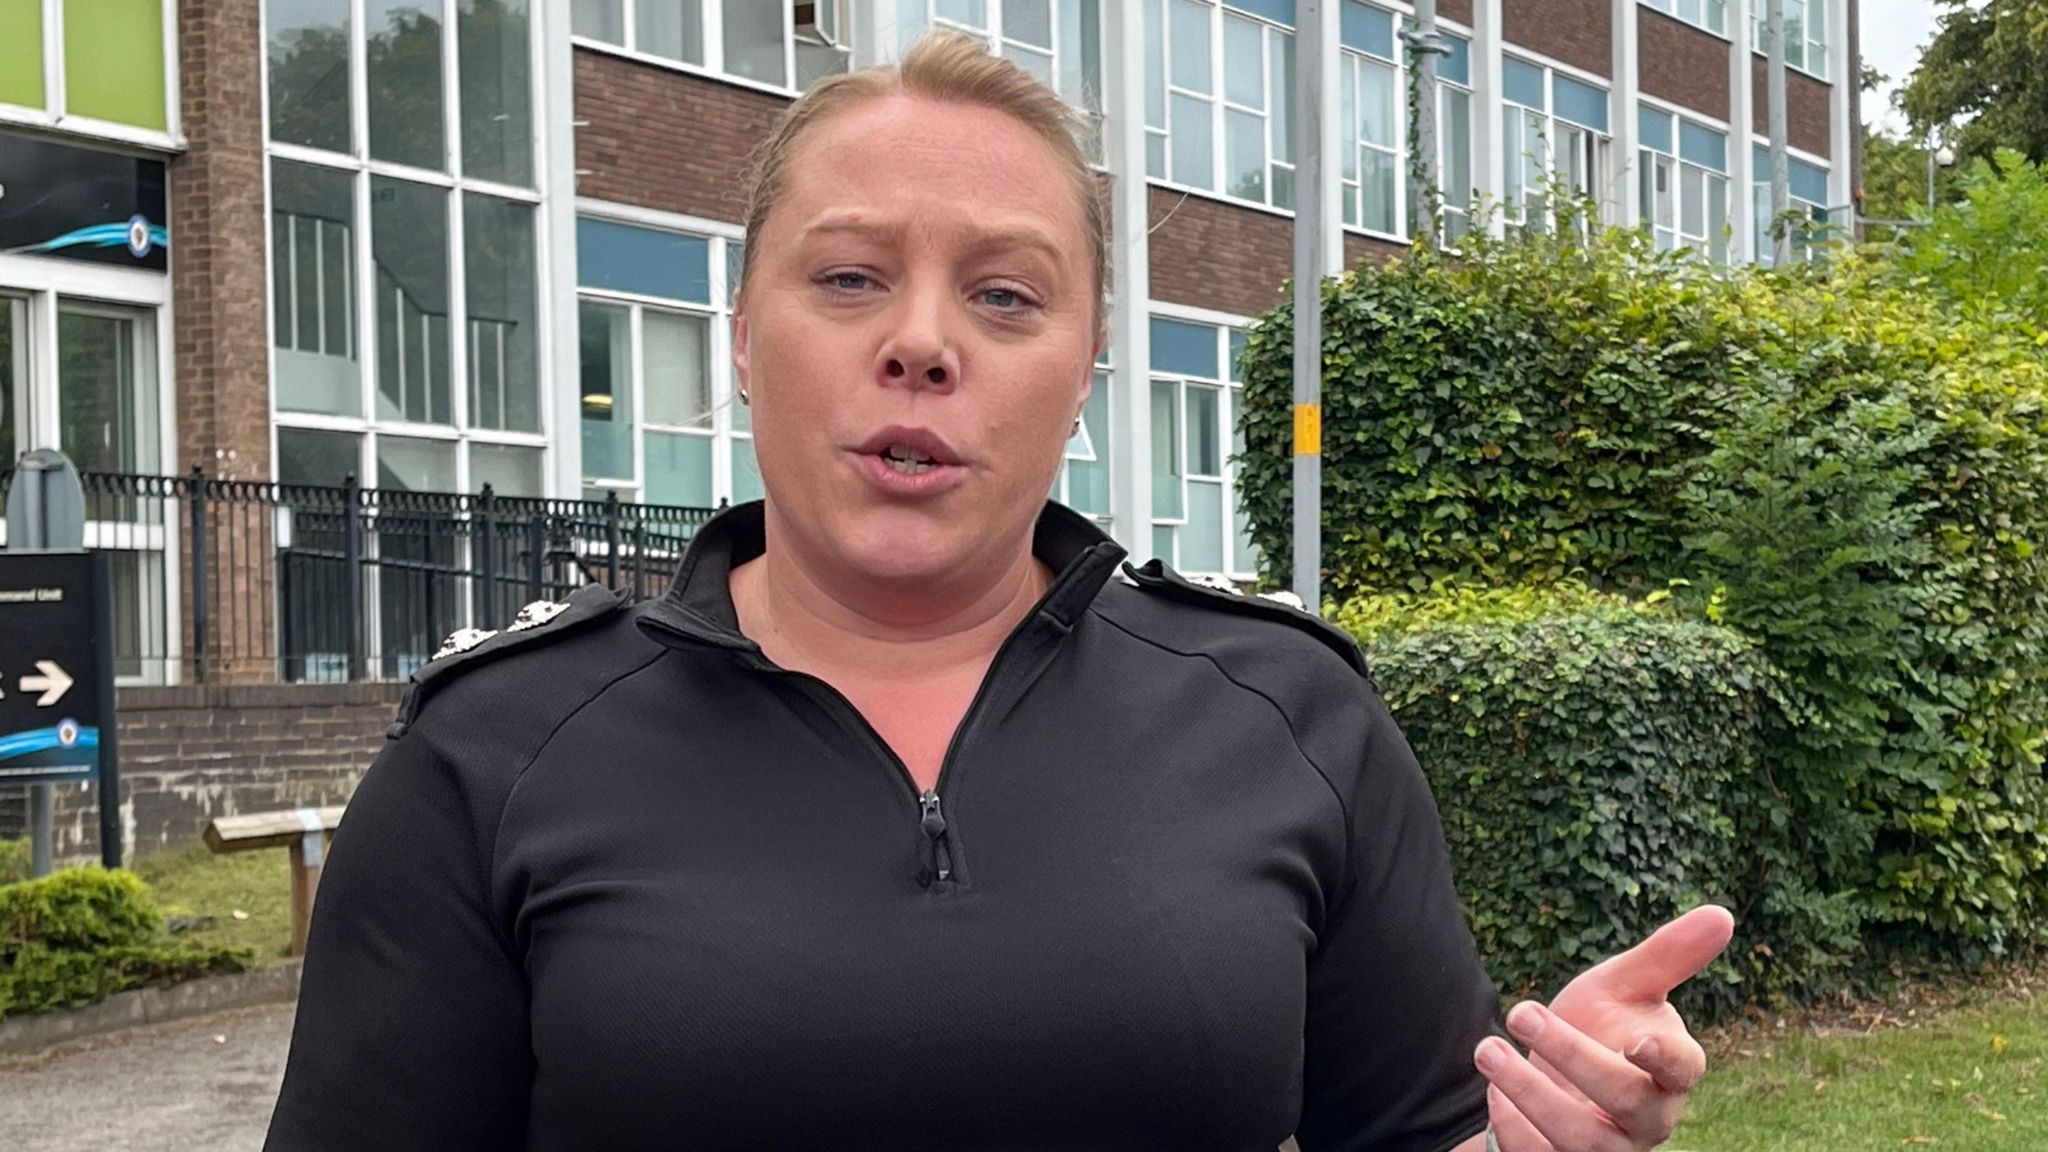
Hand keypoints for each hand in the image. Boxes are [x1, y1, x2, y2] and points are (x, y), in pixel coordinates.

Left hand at [1474, 905, 1734, 1150]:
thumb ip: (1667, 955)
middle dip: (1570, 1055)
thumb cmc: (1601, 1025)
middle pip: (1623, 1099)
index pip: (1683, 1069)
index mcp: (1671, 1070)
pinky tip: (1494, 1095)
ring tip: (1488, 1050)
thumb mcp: (1624, 986)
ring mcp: (1611, 1148)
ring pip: (1582, 1141)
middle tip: (1521, 1010)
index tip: (1636, 1039)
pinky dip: (1516, 1131)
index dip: (1665, 1058)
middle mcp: (1649, 1117)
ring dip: (1530, 1094)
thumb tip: (1723, 913)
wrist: (1554, 1075)